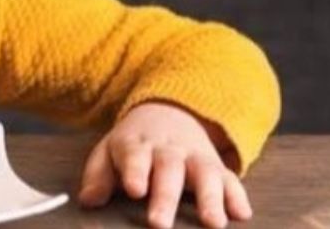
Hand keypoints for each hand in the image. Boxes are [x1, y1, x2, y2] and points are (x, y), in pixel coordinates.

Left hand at [78, 101, 251, 228]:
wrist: (169, 112)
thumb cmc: (133, 145)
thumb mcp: (109, 152)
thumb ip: (98, 176)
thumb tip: (88, 201)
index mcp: (137, 145)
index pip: (134, 156)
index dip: (134, 171)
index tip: (133, 189)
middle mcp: (168, 151)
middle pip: (168, 170)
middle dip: (165, 197)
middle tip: (159, 224)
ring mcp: (196, 158)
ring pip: (205, 174)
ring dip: (210, 199)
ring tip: (212, 224)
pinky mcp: (218, 167)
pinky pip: (231, 179)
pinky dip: (237, 195)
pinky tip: (241, 214)